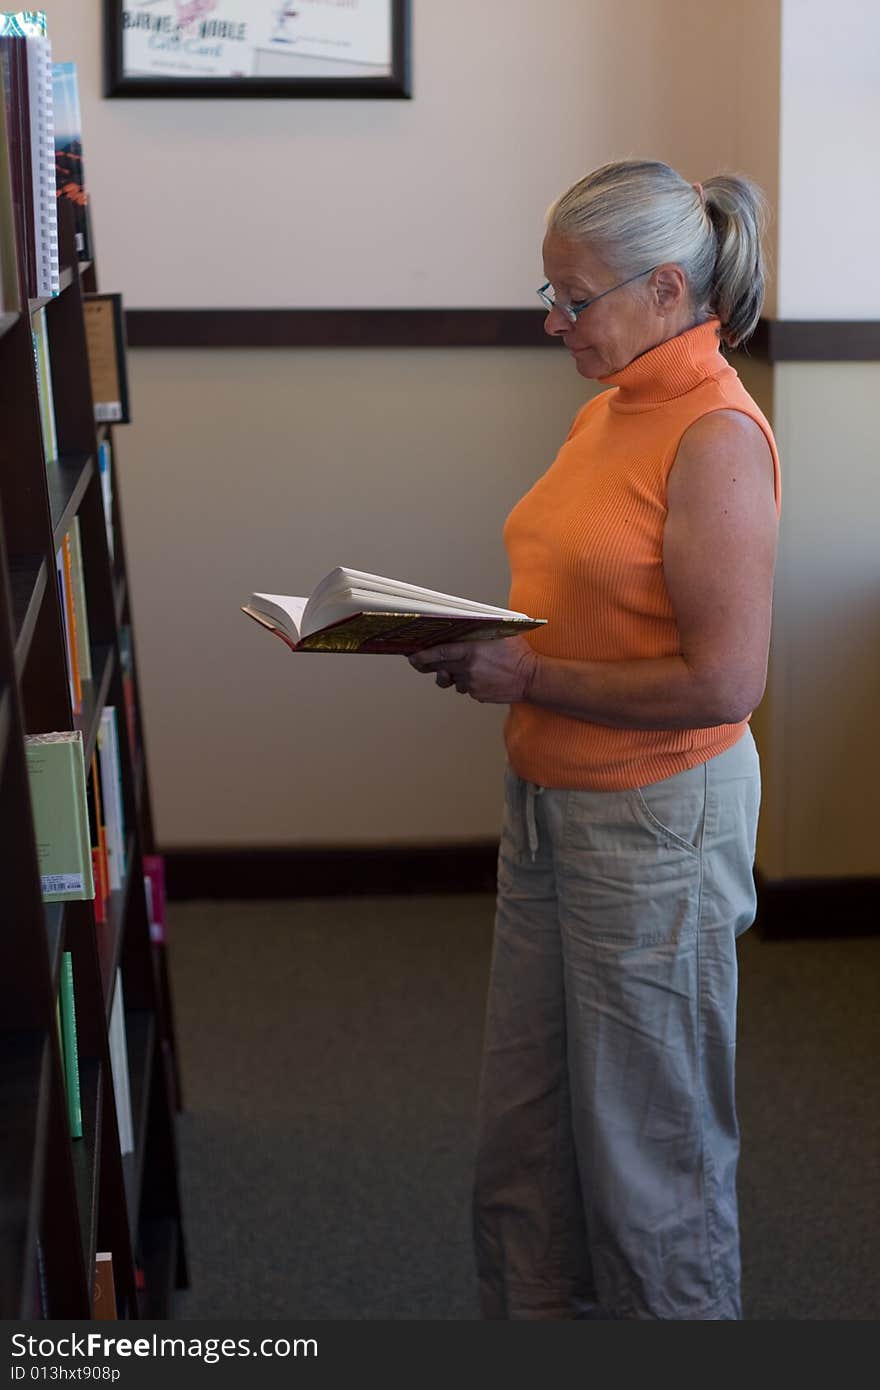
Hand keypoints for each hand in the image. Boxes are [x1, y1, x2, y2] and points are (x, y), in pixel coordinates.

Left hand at [408, 637, 538, 703]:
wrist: (533, 679)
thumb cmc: (519, 653)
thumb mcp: (500, 633)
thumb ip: (480, 630)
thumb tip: (462, 624)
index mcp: (472, 651)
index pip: (439, 653)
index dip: (422, 655)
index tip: (412, 655)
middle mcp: (469, 669)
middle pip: (439, 668)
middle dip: (427, 665)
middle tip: (418, 661)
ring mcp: (472, 685)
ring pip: (451, 680)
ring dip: (450, 674)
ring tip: (458, 668)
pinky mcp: (477, 695)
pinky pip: (465, 688)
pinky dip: (467, 682)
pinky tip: (480, 676)